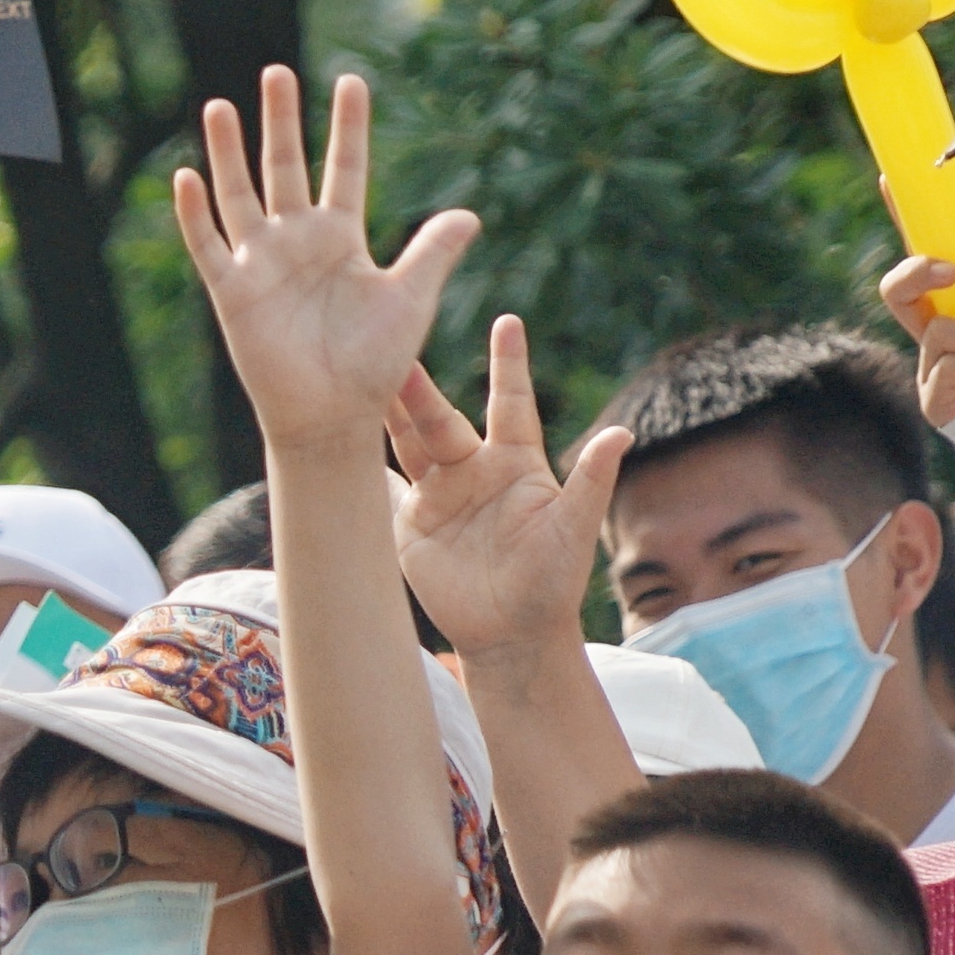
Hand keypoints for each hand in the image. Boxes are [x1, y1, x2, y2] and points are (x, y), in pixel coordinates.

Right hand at [172, 68, 477, 452]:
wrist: (333, 417)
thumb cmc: (374, 365)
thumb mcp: (411, 300)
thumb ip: (433, 253)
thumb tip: (469, 214)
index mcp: (342, 238)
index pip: (344, 169)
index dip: (348, 128)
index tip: (353, 82)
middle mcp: (298, 242)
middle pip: (284, 167)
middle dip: (281, 121)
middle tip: (277, 72)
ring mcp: (261, 264)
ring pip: (240, 194)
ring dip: (229, 152)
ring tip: (219, 107)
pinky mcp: (233, 293)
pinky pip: (209, 246)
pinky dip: (195, 214)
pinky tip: (186, 176)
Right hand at [391, 315, 634, 665]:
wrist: (513, 633)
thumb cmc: (552, 580)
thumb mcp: (574, 529)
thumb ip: (590, 480)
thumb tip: (622, 434)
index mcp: (516, 462)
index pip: (510, 402)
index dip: (508, 364)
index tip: (507, 322)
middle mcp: (473, 469)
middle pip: (443, 421)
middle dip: (422, 393)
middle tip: (399, 360)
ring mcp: (438, 495)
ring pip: (408, 446)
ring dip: (387, 418)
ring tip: (361, 387)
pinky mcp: (410, 525)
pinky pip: (381, 490)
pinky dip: (357, 469)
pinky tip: (333, 440)